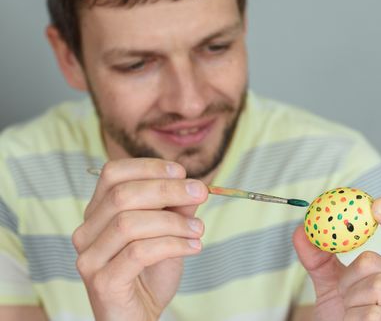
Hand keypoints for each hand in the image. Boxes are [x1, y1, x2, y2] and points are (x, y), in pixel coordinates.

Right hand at [72, 158, 207, 320]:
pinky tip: (194, 247)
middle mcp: (87, 232)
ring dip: (173, 221)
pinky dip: (172, 245)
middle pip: (122, 195)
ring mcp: (90, 258)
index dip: (148, 167)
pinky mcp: (103, 281)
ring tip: (199, 229)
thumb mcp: (168, 233)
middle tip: (201, 193)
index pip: (112, 173)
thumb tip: (193, 186)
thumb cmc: (151, 273)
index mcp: (98, 213)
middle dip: (168, 190)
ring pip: (129, 223)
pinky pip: (139, 253)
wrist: (139, 317)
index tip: (180, 172)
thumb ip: (177, 209)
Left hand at [293, 198, 380, 320]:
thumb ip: (318, 256)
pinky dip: (352, 317)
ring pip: (376, 285)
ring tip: (351, 311)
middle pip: (378, 263)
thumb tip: (302, 229)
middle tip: (345, 291)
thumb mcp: (331, 283)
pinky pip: (371, 312)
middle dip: (349, 274)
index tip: (377, 204)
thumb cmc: (344, 316)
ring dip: (350, 296)